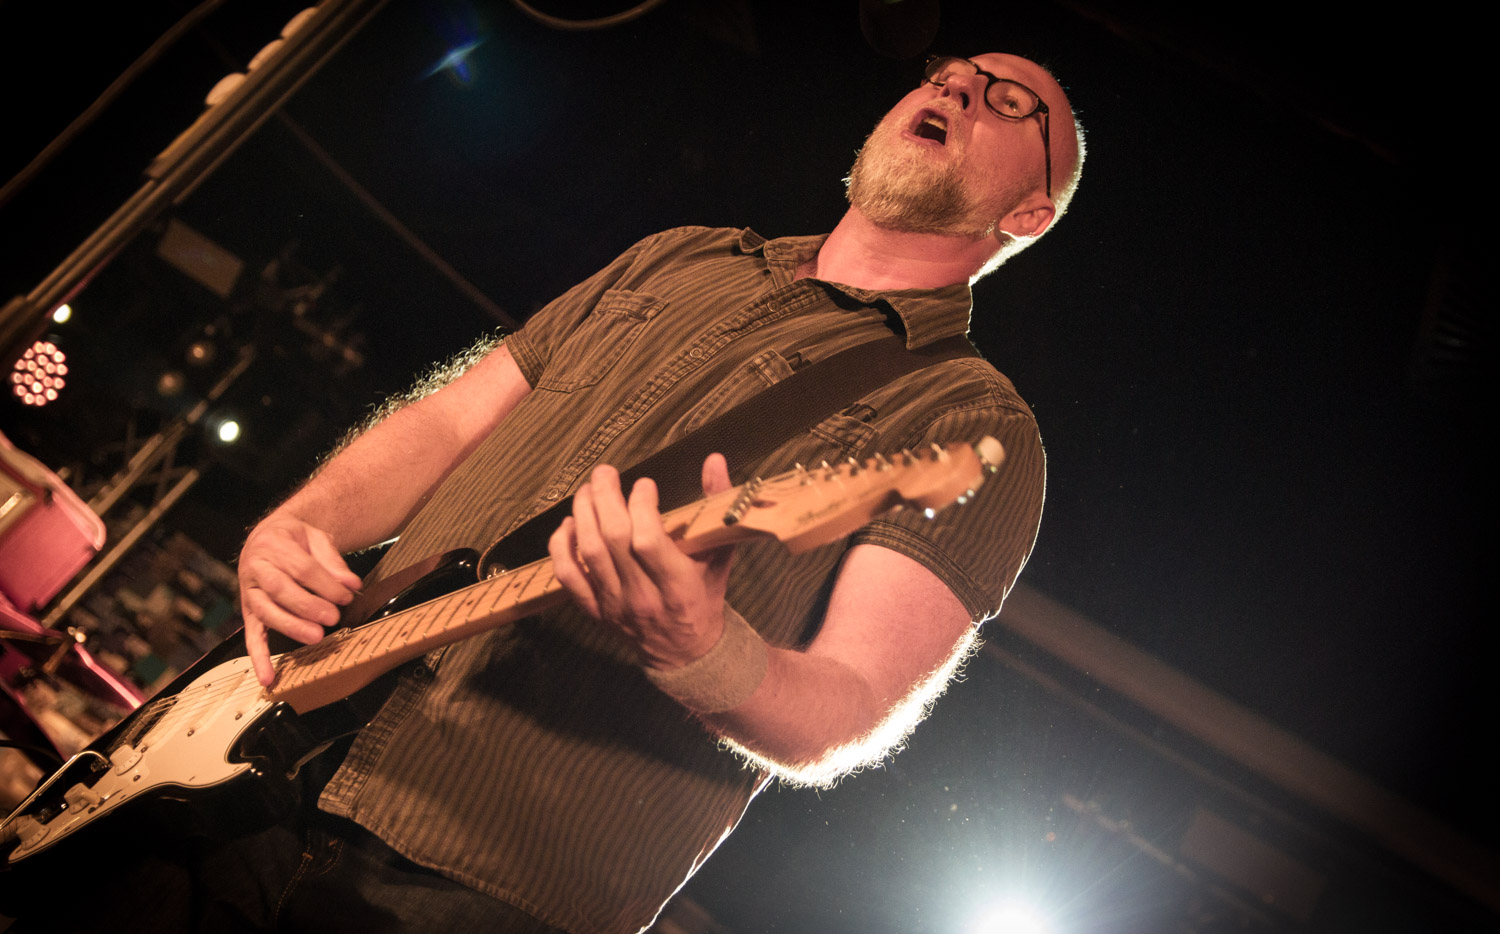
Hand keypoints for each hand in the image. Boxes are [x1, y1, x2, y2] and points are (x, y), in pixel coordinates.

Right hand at [238, 514, 361, 685]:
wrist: (269, 536)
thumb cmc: (295, 539)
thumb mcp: (316, 539)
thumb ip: (333, 561)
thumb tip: (352, 584)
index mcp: (273, 545)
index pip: (301, 568)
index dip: (325, 583)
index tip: (346, 596)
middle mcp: (255, 568)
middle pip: (281, 590)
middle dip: (309, 606)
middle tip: (333, 617)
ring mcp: (249, 592)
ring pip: (267, 612)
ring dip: (291, 627)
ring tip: (316, 637)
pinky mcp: (249, 612)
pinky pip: (252, 637)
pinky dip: (259, 658)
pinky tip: (268, 677)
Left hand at [549, 454, 734, 668]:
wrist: (685, 651)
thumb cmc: (705, 595)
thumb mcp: (720, 554)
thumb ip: (718, 506)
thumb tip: (714, 460)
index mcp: (678, 585)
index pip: (648, 541)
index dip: (641, 506)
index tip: (645, 485)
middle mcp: (643, 596)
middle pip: (612, 540)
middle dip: (604, 498)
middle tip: (605, 473)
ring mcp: (615, 605)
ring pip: (588, 553)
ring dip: (583, 514)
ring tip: (587, 489)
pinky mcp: (594, 610)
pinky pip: (568, 577)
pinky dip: (561, 547)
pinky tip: (568, 524)